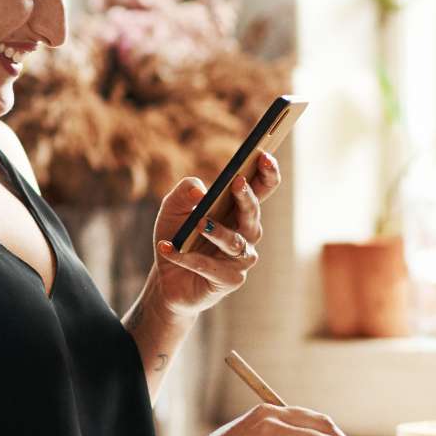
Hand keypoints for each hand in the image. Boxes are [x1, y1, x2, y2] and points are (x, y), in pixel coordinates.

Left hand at [151, 153, 280, 318]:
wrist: (167, 278)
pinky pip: (210, 267)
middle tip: (237, 182)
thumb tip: (200, 193)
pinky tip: (169, 249)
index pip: (262, 189)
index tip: (263, 155)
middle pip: (253, 214)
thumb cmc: (177, 237)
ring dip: (218, 232)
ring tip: (200, 222)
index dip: (268, 173)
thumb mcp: (172, 208)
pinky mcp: (229, 280)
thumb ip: (184, 192)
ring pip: (236, 243)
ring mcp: (240, 259)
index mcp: (238, 210)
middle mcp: (246, 234)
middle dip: (247, 197)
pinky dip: (188, 258)